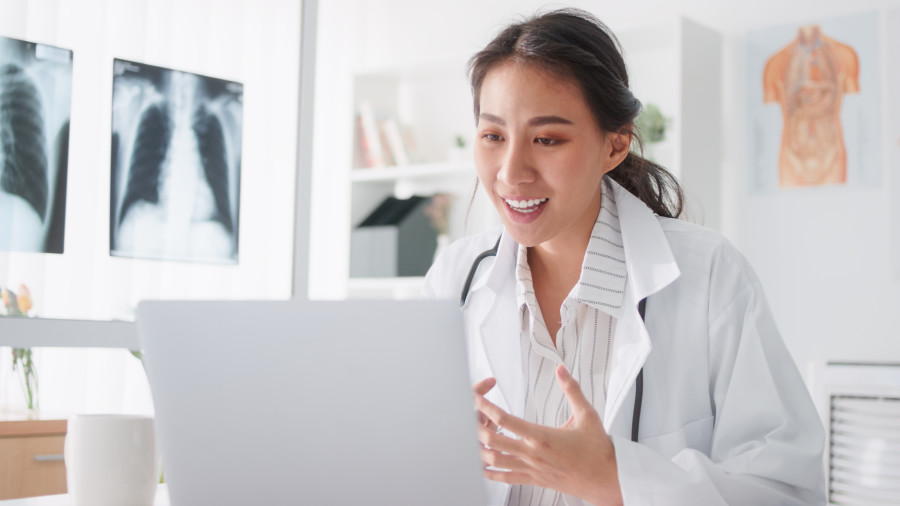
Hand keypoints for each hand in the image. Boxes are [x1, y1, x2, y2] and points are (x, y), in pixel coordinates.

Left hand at [473, 365, 622, 505]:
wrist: (606, 479)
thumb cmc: (598, 450)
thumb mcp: (587, 415)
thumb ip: (572, 390)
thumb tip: (561, 370)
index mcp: (542, 437)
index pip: (504, 420)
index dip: (486, 407)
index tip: (477, 398)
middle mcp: (532, 454)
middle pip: (491, 441)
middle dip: (477, 427)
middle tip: (473, 415)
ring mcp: (531, 469)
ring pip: (494, 461)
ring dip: (480, 449)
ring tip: (476, 436)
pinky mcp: (533, 480)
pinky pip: (505, 478)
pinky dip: (489, 472)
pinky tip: (482, 466)